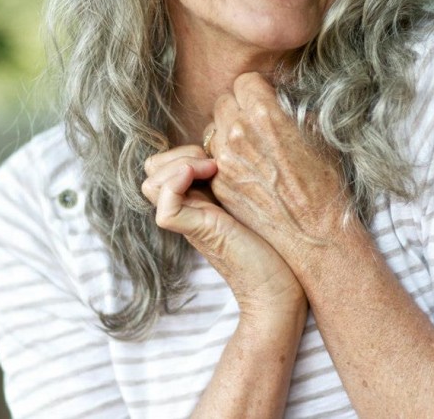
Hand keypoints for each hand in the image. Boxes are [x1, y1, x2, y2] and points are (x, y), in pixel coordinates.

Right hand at [142, 145, 305, 315]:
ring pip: (151, 185)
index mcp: (197, 200)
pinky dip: (177, 183)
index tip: (216, 155)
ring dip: (179, 165)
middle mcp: (188, 210)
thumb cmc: (276, 243)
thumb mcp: (251, 198)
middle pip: (151, 172)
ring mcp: (191, 222)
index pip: (162, 166)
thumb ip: (234, 177)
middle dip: (177, 154)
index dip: (181, 151)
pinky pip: (166, 208)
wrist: (281, 288)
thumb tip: (235, 145)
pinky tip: (208, 174)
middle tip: (212, 162)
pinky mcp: (200, 233)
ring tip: (212, 169)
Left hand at [205, 72, 353, 266]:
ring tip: (251, 147)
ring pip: (213, 128)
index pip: (244, 81)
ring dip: (228, 132)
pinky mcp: (219, 183)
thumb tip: (278, 95)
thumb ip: (290, 109)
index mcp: (265, 114)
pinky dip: (224, 158)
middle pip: (224, 101)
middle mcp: (239, 133)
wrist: (315, 235)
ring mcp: (225, 160)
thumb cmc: (325, 183)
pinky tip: (247, 169)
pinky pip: (212, 156)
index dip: (257, 90)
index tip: (265, 101)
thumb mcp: (317, 133)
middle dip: (239, 108)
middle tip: (257, 124)